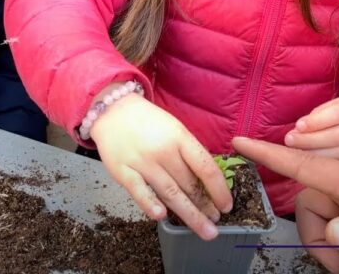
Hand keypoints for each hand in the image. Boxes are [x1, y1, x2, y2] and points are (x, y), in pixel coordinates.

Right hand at [89, 86, 232, 240]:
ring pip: (169, 192)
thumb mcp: (174, 128)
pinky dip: (149, 203)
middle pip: (189, 184)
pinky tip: (161, 216)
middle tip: (216, 223)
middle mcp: (163, 151)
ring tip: (204, 229)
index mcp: (179, 137)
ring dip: (189, 214)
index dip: (219, 189)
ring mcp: (142, 162)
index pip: (206, 167)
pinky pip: (139, 191)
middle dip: (205, 206)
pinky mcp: (123, 171)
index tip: (227, 204)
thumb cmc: (147, 121)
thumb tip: (207, 180)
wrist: (112, 110)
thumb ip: (188, 152)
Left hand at [284, 94, 338, 159]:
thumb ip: (317, 116)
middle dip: (311, 139)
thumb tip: (298, 130)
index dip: (317, 120)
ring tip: (293, 154)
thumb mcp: (332, 106)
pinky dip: (325, 166)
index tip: (298, 126)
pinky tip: (308, 165)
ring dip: (314, 155)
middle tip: (289, 141)